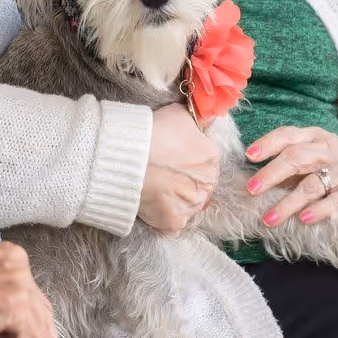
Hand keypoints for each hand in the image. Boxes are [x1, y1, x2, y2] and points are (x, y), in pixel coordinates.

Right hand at [137, 104, 219, 233]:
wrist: (126, 157)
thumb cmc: (152, 133)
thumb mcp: (179, 114)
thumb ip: (197, 119)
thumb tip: (209, 116)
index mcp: (211, 157)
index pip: (205, 161)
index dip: (186, 160)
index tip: (170, 158)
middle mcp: (207, 184)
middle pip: (199, 185)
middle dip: (183, 181)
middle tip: (161, 173)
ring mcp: (191, 205)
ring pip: (187, 204)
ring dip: (174, 199)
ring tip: (153, 187)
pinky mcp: (174, 222)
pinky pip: (172, 222)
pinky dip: (162, 216)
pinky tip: (151, 203)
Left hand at [245, 127, 337, 226]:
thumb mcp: (319, 150)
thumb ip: (293, 160)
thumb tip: (257, 176)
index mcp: (315, 137)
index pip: (288, 135)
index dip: (268, 143)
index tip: (249, 155)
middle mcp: (328, 150)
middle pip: (297, 157)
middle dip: (272, 173)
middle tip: (251, 188)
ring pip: (312, 185)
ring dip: (288, 203)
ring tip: (269, 218)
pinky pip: (335, 202)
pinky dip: (318, 211)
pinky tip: (303, 220)